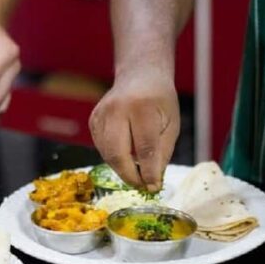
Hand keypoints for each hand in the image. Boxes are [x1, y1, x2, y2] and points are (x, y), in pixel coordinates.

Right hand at [89, 72, 179, 190]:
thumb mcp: (171, 125)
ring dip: (122, 168)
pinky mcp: (93, 119)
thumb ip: (161, 154)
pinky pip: (101, 148)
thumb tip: (152, 182)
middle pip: (118, 154)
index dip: (148, 172)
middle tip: (142, 185)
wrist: (140, 76)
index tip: (153, 186)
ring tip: (137, 171)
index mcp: (142, 107)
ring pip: (107, 154)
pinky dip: (114, 157)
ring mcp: (101, 114)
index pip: (144, 148)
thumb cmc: (160, 101)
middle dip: (130, 175)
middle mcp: (117, 109)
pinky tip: (126, 154)